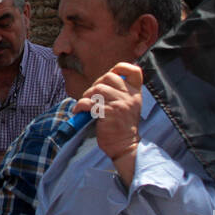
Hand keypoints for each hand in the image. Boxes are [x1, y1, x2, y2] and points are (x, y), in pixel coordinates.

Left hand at [75, 62, 142, 180]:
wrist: (125, 146)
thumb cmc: (122, 127)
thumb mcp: (129, 107)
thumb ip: (122, 93)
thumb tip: (103, 82)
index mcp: (136, 94)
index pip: (134, 71)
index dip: (121, 68)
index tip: (111, 76)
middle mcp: (129, 97)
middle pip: (109, 76)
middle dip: (96, 84)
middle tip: (92, 96)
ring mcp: (119, 104)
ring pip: (97, 89)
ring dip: (87, 95)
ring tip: (85, 105)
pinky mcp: (108, 113)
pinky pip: (89, 103)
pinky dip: (80, 106)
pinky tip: (79, 111)